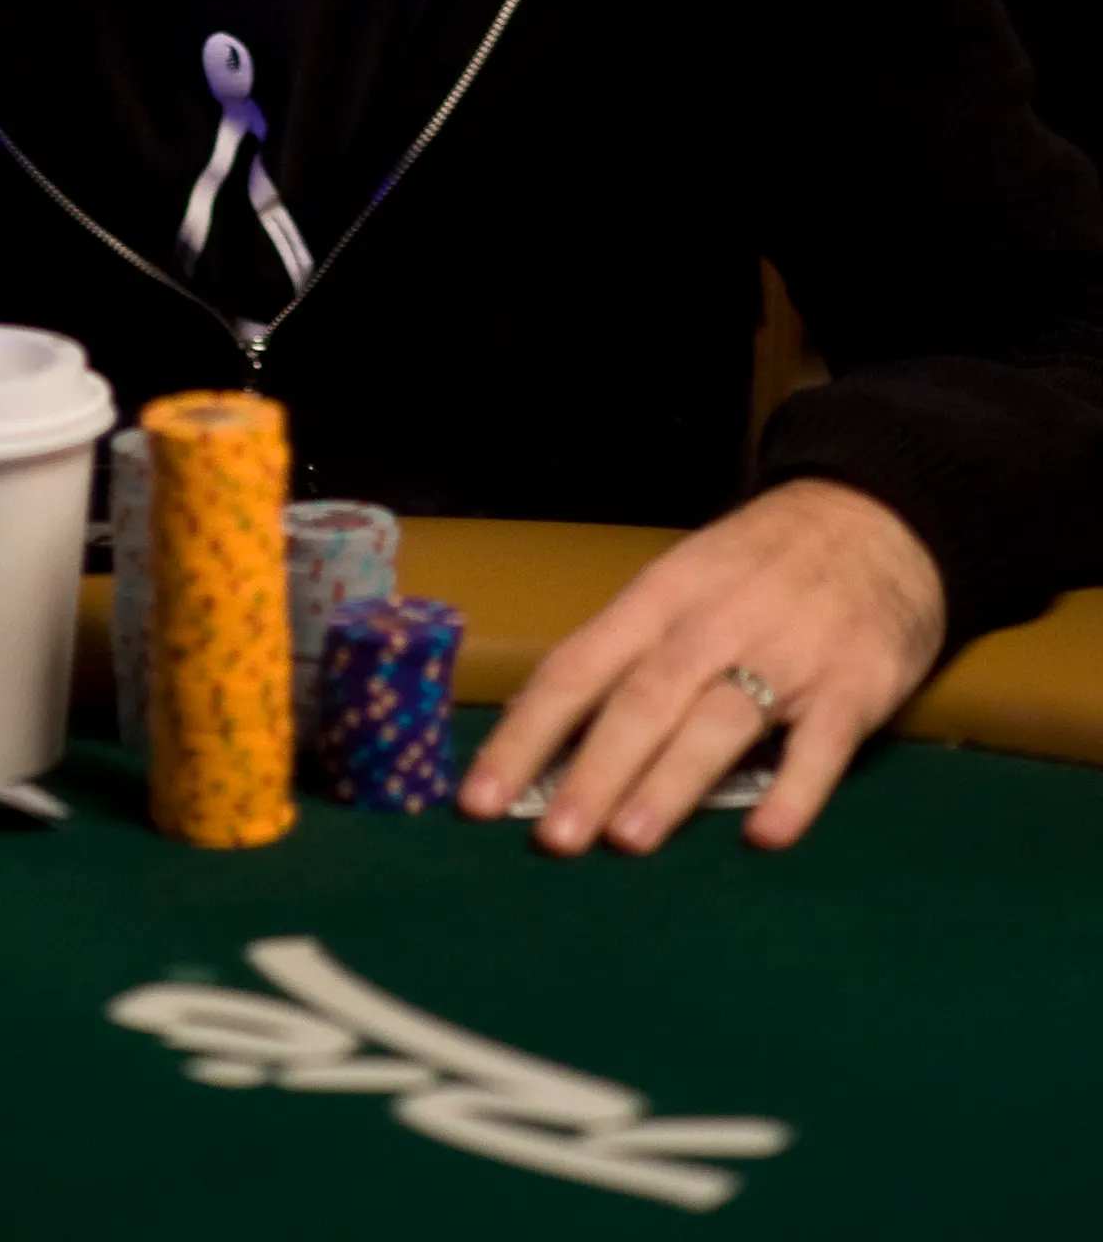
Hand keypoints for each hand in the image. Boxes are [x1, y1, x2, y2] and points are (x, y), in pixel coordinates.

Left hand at [458, 478, 945, 853]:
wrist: (876, 516)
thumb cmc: (756, 565)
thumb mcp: (681, 584)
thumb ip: (628, 654)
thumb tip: (546, 735)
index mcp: (657, 598)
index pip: (575, 668)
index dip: (525, 734)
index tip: (479, 799)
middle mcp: (712, 623)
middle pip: (641, 699)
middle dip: (593, 769)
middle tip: (553, 837)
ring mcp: (786, 653)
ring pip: (718, 720)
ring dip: (671, 780)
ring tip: (629, 839)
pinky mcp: (854, 683)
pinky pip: (820, 743)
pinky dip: (794, 789)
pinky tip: (767, 834)